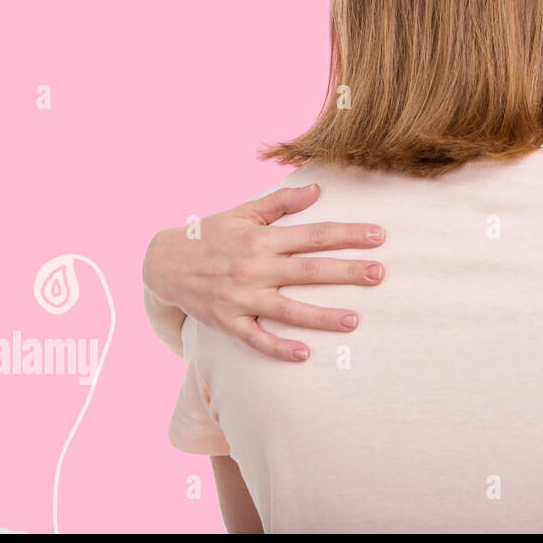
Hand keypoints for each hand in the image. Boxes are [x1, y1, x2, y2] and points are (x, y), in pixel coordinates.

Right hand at [142, 183, 386, 360]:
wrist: (163, 263)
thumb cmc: (211, 235)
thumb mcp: (243, 213)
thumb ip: (281, 202)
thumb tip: (318, 189)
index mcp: (262, 239)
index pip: (314, 235)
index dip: (348, 234)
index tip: (379, 236)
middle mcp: (254, 268)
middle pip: (309, 271)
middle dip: (346, 272)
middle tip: (379, 274)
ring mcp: (241, 297)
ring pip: (288, 310)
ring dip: (322, 317)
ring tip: (354, 321)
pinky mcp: (228, 321)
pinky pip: (256, 339)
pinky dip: (279, 347)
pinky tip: (305, 354)